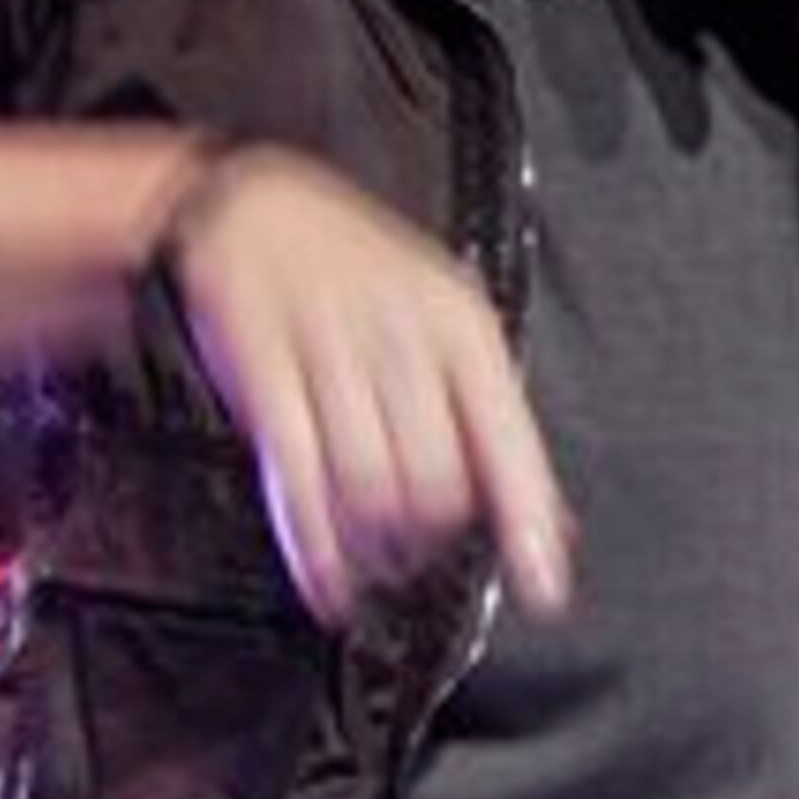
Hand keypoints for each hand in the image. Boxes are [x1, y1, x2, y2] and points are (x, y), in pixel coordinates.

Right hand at [161, 145, 572, 627]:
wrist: (251, 210)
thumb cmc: (356, 269)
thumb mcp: (440, 315)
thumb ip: (486, 409)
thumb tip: (544, 507)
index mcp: (461, 327)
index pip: (508, 439)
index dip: (527, 522)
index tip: (546, 588)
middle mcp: (403, 345)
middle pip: (436, 480)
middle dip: (432, 536)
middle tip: (423, 551)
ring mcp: (331, 361)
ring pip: (370, 489)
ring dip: (377, 547)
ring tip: (379, 560)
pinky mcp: (265, 382)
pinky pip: (298, 482)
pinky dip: (315, 547)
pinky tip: (329, 583)